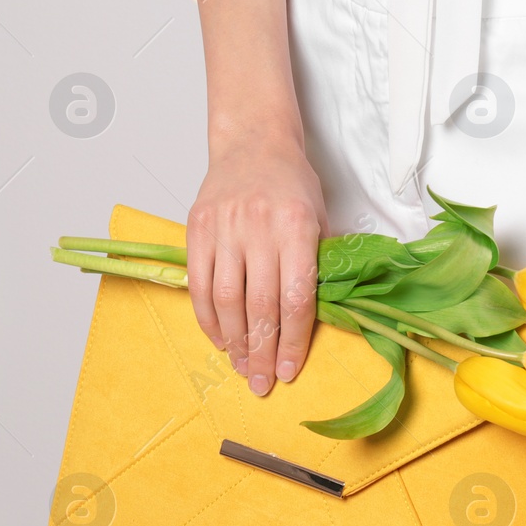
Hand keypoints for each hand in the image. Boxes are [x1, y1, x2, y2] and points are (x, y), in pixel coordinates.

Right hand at [186, 110, 327, 396]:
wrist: (252, 142)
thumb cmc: (291, 184)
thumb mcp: (321, 217)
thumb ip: (323, 264)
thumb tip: (328, 318)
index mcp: (297, 225)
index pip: (295, 298)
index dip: (293, 340)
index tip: (290, 371)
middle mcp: (258, 226)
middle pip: (259, 305)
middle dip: (261, 352)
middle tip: (262, 384)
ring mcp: (224, 227)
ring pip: (226, 299)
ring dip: (233, 341)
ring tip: (241, 366)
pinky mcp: (197, 227)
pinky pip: (200, 283)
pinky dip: (209, 317)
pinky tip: (220, 338)